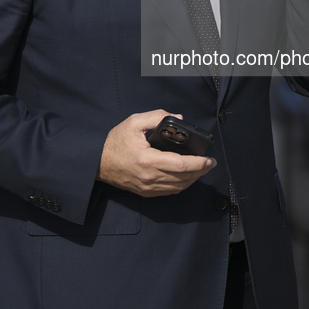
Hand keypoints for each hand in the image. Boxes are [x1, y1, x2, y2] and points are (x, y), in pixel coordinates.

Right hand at [96, 109, 216, 196]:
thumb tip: (178, 118)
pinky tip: (187, 177)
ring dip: (193, 179)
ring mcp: (148, 187)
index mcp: (148, 160)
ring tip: (202, 169)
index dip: (198, 163)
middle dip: (201, 171)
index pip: (180, 165)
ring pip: (178, 187)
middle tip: (211, 163)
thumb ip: (156, 116)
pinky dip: (182, 185)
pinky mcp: (146, 192)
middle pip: (183, 178)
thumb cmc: (115, 142)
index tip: (209, 159)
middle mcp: (150, 177)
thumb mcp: (134, 122)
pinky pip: (169, 192)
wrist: (97, 162)